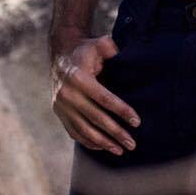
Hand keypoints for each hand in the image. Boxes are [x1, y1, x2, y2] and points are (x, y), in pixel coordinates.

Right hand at [51, 33, 140, 155]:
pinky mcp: (59, 113)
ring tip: (120, 150)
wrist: (61, 53)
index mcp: (79, 77)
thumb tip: (133, 62)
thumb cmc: (87, 49)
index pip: (104, 99)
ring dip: (103, 143)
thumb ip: (115, 52)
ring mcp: (61, 106)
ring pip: (84, 129)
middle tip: (132, 143)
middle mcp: (68, 94)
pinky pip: (74, 132)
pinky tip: (102, 147)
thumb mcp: (101, 44)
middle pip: (96, 118)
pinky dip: (88, 141)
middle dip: (116, 132)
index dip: (122, 111)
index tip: (136, 122)